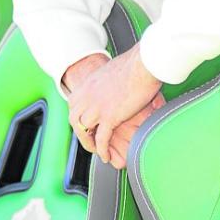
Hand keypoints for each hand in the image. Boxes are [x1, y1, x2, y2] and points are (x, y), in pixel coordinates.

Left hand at [66, 45, 162, 168]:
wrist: (144, 63)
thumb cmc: (136, 63)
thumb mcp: (113, 70)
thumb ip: (109, 80)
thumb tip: (116, 82)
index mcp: (88, 84)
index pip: (74, 105)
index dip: (79, 117)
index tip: (86, 124)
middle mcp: (87, 95)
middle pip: (74, 119)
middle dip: (80, 132)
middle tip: (89, 141)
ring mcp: (96, 107)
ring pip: (84, 131)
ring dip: (89, 143)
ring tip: (97, 150)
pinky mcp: (109, 116)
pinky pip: (101, 139)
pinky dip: (102, 149)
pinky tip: (106, 156)